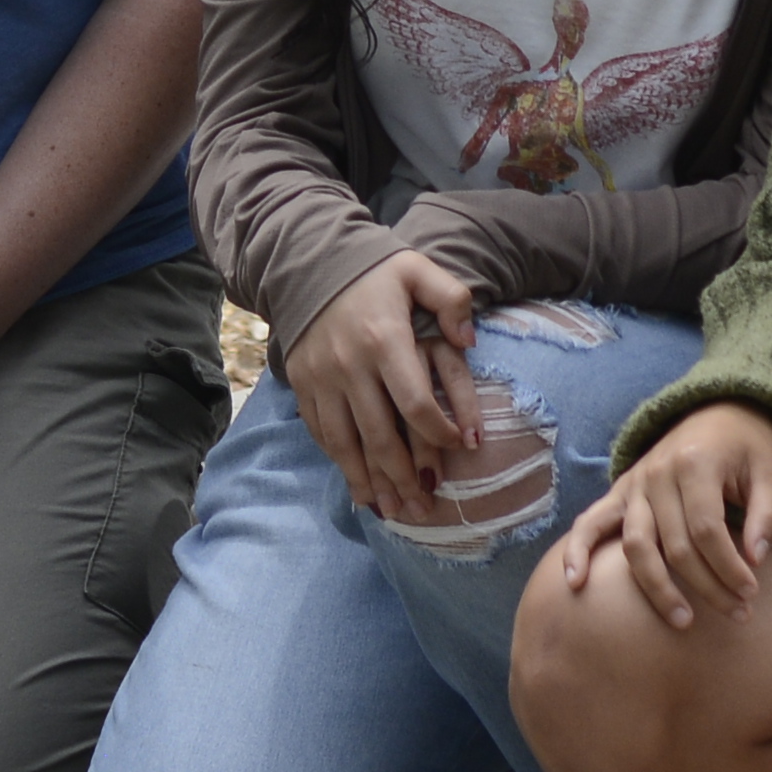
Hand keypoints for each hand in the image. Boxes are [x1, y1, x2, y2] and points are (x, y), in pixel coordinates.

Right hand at [286, 257, 485, 531]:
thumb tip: (468, 339)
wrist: (308, 260)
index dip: (438, 434)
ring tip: (393, 512)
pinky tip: (358, 485)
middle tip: (424, 509)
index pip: (415, 403)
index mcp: (385, 340)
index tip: (456, 448)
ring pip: (346, 444)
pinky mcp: (303, 384)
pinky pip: (322, 433)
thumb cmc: (374, 269)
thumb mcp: (417, 269)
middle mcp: (350, 365)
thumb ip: (451, 299)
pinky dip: (340, 463)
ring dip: (370, 482)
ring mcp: (321, 378)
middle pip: (380, 436)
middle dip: (404, 478)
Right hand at [553, 402, 771, 634]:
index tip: (751, 593)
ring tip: (683, 621)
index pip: (707, 531)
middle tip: (738, 613)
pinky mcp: (621, 492)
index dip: (730, 568)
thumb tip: (756, 560)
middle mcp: (658, 474)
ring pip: (637, 547)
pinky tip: (574, 583)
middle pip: (676, 547)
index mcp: (695, 464)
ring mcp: (635, 484)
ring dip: (658, 589)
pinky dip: (578, 550)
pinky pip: (591, 522)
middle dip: (709, 587)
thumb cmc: (747, 445)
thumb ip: (767, 515)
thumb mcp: (769, 471)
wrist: (717, 408)